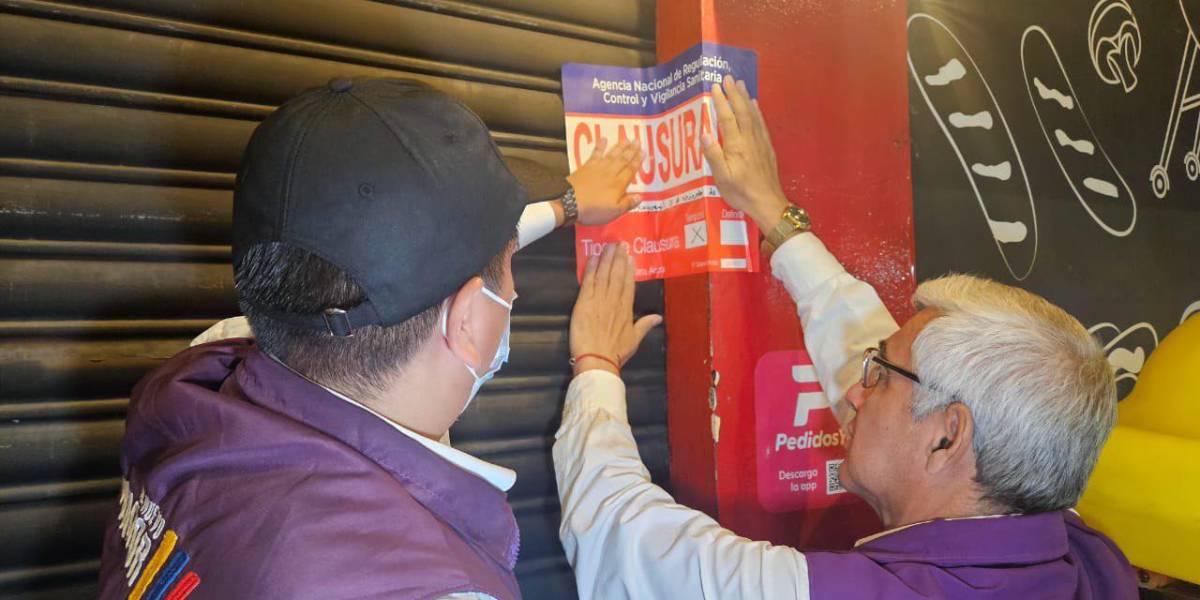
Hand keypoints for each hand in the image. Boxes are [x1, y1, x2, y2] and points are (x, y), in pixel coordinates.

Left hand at [566, 137, 643, 225]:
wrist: (569, 203)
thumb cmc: (592, 210)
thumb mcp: (613, 212)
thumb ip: (627, 203)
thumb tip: (640, 196)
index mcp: (618, 185)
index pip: (631, 171)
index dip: (638, 161)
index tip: (643, 152)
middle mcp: (610, 174)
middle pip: (623, 160)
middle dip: (631, 150)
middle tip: (637, 140)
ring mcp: (597, 169)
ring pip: (612, 155)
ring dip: (620, 147)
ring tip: (626, 139)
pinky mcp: (586, 167)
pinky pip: (595, 154)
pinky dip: (600, 146)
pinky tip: (603, 139)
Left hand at [570, 243, 662, 375]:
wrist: (597, 360)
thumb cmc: (615, 352)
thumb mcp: (634, 340)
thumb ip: (645, 325)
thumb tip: (658, 317)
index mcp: (626, 309)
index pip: (629, 284)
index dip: (629, 269)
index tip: (630, 257)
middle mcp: (614, 301)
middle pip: (616, 275)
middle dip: (618, 258)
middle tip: (619, 244)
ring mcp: (599, 300)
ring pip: (603, 275)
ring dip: (605, 259)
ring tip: (607, 246)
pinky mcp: (584, 302)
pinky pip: (588, 281)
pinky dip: (591, 269)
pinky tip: (592, 258)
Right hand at [702, 75, 790, 231]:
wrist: (767, 202)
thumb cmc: (741, 192)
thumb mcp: (722, 178)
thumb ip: (714, 155)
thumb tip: (705, 133)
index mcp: (736, 146)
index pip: (727, 118)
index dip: (721, 102)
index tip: (715, 86)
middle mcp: (749, 139)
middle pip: (741, 111)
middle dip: (734, 93)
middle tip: (728, 77)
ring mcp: (760, 142)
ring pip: (752, 114)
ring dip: (745, 98)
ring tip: (740, 84)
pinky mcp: (767, 147)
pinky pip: (761, 123)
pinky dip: (757, 111)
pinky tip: (754, 104)